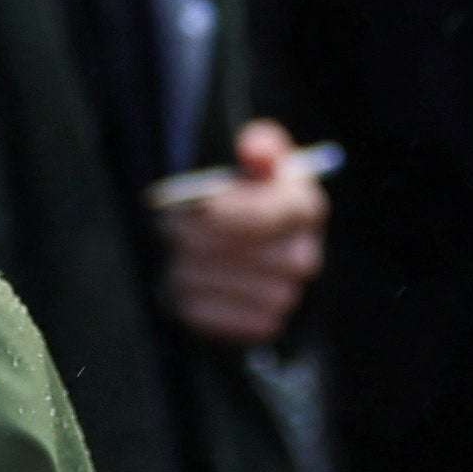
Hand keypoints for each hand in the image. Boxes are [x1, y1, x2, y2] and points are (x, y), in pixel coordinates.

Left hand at [160, 118, 329, 346]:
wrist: (236, 246)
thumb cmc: (243, 195)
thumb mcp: (253, 160)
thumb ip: (260, 145)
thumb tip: (255, 150)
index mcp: (306, 208)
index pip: (275, 213)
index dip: (233, 211)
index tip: (199, 204)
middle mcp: (304, 257)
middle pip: (248, 252)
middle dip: (200, 237)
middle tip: (166, 226)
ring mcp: (284, 297)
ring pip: (224, 283)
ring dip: (188, 266)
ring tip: (172, 253)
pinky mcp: (259, 326)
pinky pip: (215, 315)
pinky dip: (188, 297)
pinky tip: (180, 279)